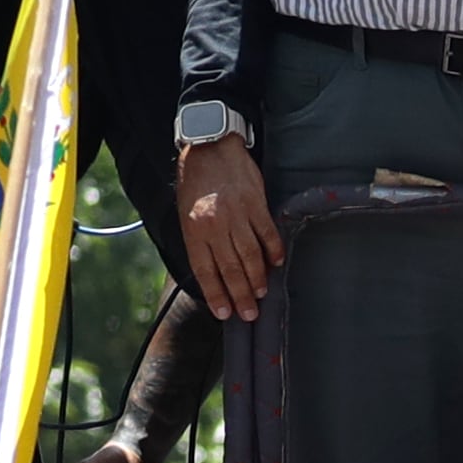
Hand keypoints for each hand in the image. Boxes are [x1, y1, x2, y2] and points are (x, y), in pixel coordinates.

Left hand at [179, 133, 281, 322]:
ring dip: (257, 277)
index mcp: (194, 230)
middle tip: (249, 314)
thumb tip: (214, 274)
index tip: (224, 313)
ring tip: (261, 293)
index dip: (216, 294)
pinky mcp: (256, 204)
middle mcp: (215, 225)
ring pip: (250, 255)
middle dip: (240, 295)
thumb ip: (200, 242)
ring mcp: (237, 214)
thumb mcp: (186, 214)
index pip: (205, 270)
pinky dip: (273, 250)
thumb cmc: (195, 183)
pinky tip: (276, 263)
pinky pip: (267, 233)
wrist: (209, 148)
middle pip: (230, 268)